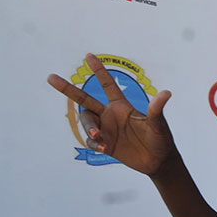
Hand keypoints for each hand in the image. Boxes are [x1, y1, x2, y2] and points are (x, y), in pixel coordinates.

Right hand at [47, 53, 176, 175]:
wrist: (158, 161)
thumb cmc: (161, 139)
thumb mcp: (158, 124)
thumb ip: (157, 109)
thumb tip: (166, 93)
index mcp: (122, 105)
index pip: (107, 84)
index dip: (98, 70)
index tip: (88, 55)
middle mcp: (110, 115)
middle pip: (84, 99)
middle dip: (67, 88)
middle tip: (50, 77)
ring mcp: (106, 129)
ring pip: (86, 122)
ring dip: (89, 127)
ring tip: (99, 136)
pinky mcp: (105, 144)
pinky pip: (91, 140)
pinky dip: (94, 142)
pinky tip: (104, 147)